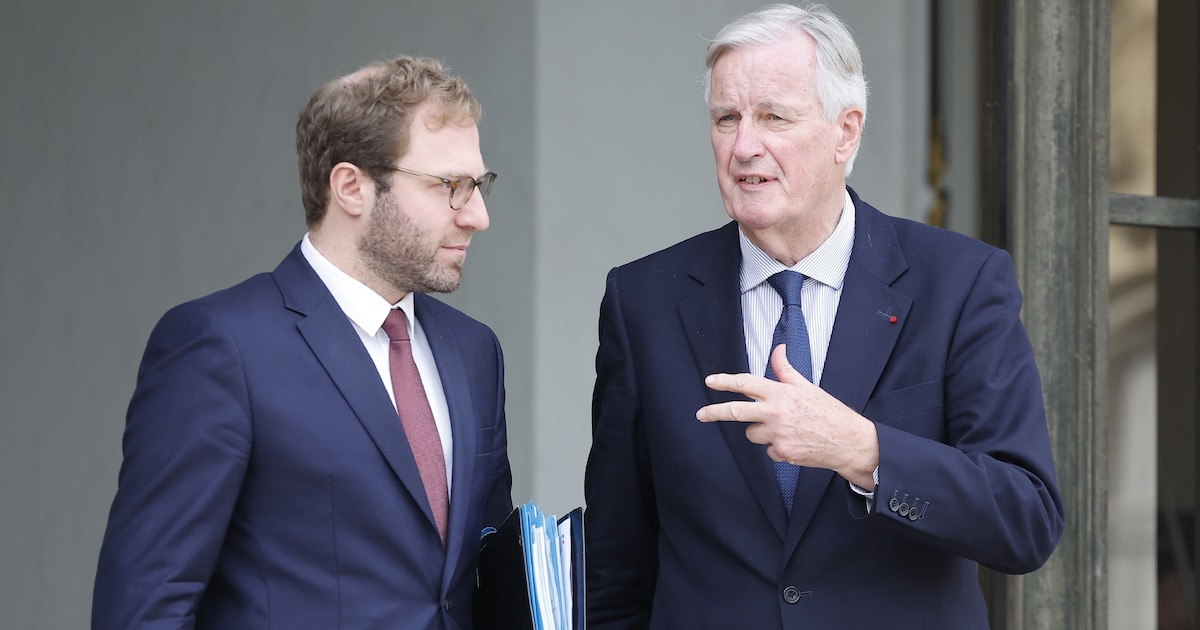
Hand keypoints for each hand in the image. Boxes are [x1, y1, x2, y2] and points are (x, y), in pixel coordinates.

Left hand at [696, 344, 878, 486]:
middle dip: (715, 412)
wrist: (848, 441)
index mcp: (781, 393)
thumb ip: (786, 370)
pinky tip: (794, 442)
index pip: (746, 383)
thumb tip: (778, 350)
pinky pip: (768, 450)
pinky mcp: (782, 453)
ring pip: (752, 434)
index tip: (710, 381)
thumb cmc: (829, 412)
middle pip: (737, 411)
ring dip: (760, 431)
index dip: (725, 382)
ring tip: (784, 429)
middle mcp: (776, 413)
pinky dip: (776, 447)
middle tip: (701, 414)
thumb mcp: (807, 386)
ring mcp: (778, 434)